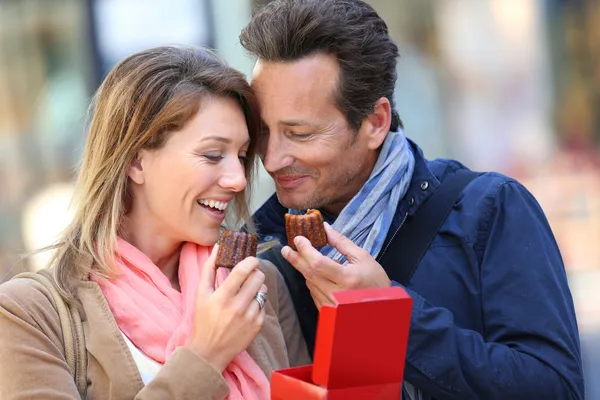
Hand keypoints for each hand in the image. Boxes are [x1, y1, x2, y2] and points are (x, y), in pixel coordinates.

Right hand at [187, 245, 266, 371]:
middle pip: (258, 278)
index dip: (250, 261)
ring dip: (258, 287)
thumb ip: (208, 269)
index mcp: (223, 297)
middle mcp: (238, 306)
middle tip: (250, 275)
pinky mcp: (258, 325)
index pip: (243, 270)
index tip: (251, 259)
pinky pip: (264, 305)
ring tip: (248, 291)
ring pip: (263, 290)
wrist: (210, 351)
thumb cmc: (203, 320)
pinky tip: (248, 307)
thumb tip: (217, 247)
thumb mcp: (201, 294)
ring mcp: (250, 316)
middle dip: (255, 273)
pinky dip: (258, 302)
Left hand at [281, 223, 390, 308]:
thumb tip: (325, 228)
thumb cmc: (375, 281)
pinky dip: (311, 281)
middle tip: (286, 248)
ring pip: (309, 283)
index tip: (299, 239)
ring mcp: (330, 304)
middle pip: (308, 273)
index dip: (305, 250)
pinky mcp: (327, 310)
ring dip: (304, 269)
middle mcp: (336, 293)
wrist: (381, 308)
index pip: (318, 262)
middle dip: (295, 258)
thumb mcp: (362, 258)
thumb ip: (341, 243)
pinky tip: (314, 274)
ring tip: (301, 258)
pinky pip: (313, 293)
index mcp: (346, 278)